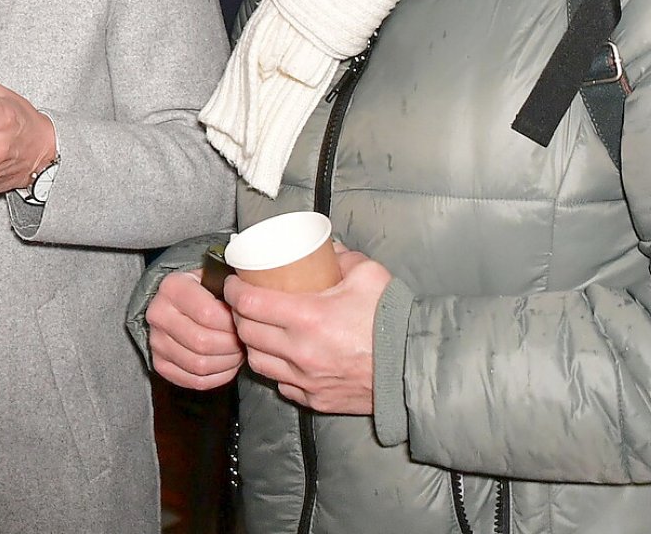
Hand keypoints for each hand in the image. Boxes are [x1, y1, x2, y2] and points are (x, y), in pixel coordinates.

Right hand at [147, 270, 244, 389]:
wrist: (182, 302)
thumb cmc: (208, 290)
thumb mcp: (217, 278)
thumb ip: (233, 291)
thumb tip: (253, 308)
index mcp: (172, 287)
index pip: (207, 313)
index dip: (232, 323)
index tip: (245, 322)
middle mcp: (158, 314)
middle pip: (202, 342)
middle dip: (231, 346)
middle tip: (245, 341)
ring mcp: (156, 341)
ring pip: (199, 365)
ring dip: (227, 363)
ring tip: (238, 352)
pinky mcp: (160, 364)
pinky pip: (194, 381)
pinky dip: (218, 377)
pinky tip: (227, 364)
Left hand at [222, 245, 390, 413]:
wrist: (417, 367)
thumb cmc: (394, 321)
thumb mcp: (368, 274)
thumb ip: (342, 257)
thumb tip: (325, 250)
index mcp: (308, 318)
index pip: (249, 304)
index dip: (233, 291)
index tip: (233, 284)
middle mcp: (300, 352)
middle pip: (246, 333)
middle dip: (239, 315)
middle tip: (245, 303)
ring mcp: (305, 380)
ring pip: (258, 362)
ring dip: (253, 344)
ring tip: (260, 330)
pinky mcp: (315, 399)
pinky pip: (281, 384)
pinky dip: (277, 370)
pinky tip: (283, 357)